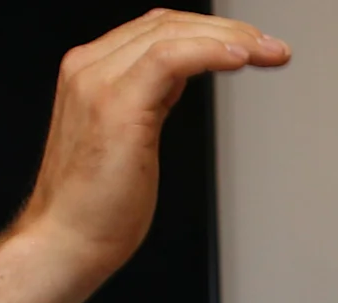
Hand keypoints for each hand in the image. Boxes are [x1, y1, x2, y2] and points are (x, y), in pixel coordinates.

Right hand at [11, 12, 291, 286]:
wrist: (65, 242)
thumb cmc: (96, 207)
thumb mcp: (130, 135)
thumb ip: (149, 98)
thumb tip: (178, 78)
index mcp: (90, 71)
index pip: (155, 28)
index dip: (208, 30)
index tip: (252, 45)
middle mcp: (90, 67)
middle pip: (168, 24)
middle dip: (228, 31)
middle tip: (272, 47)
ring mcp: (99, 82)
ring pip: (173, 34)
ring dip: (231, 39)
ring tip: (269, 52)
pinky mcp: (117, 106)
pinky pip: (170, 59)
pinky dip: (210, 53)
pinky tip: (241, 59)